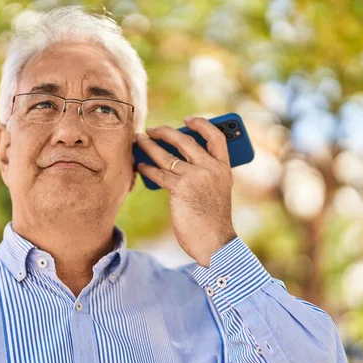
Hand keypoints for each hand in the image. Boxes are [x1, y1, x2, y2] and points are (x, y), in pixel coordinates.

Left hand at [135, 117, 236, 267]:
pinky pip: (159, 173)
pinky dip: (147, 168)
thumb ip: (205, 173)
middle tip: (151, 130)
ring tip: (138, 140)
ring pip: (166, 156)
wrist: (215, 242)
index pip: (216, 137)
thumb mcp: (217, 191)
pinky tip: (139, 165)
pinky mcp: (181, 188)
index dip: (201, 124)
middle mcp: (211, 168)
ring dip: (148, 145)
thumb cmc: (213, 220)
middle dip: (164, 132)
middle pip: (185, 141)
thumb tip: (175, 158)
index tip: (187, 120)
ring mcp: (196, 177)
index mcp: (224, 168)